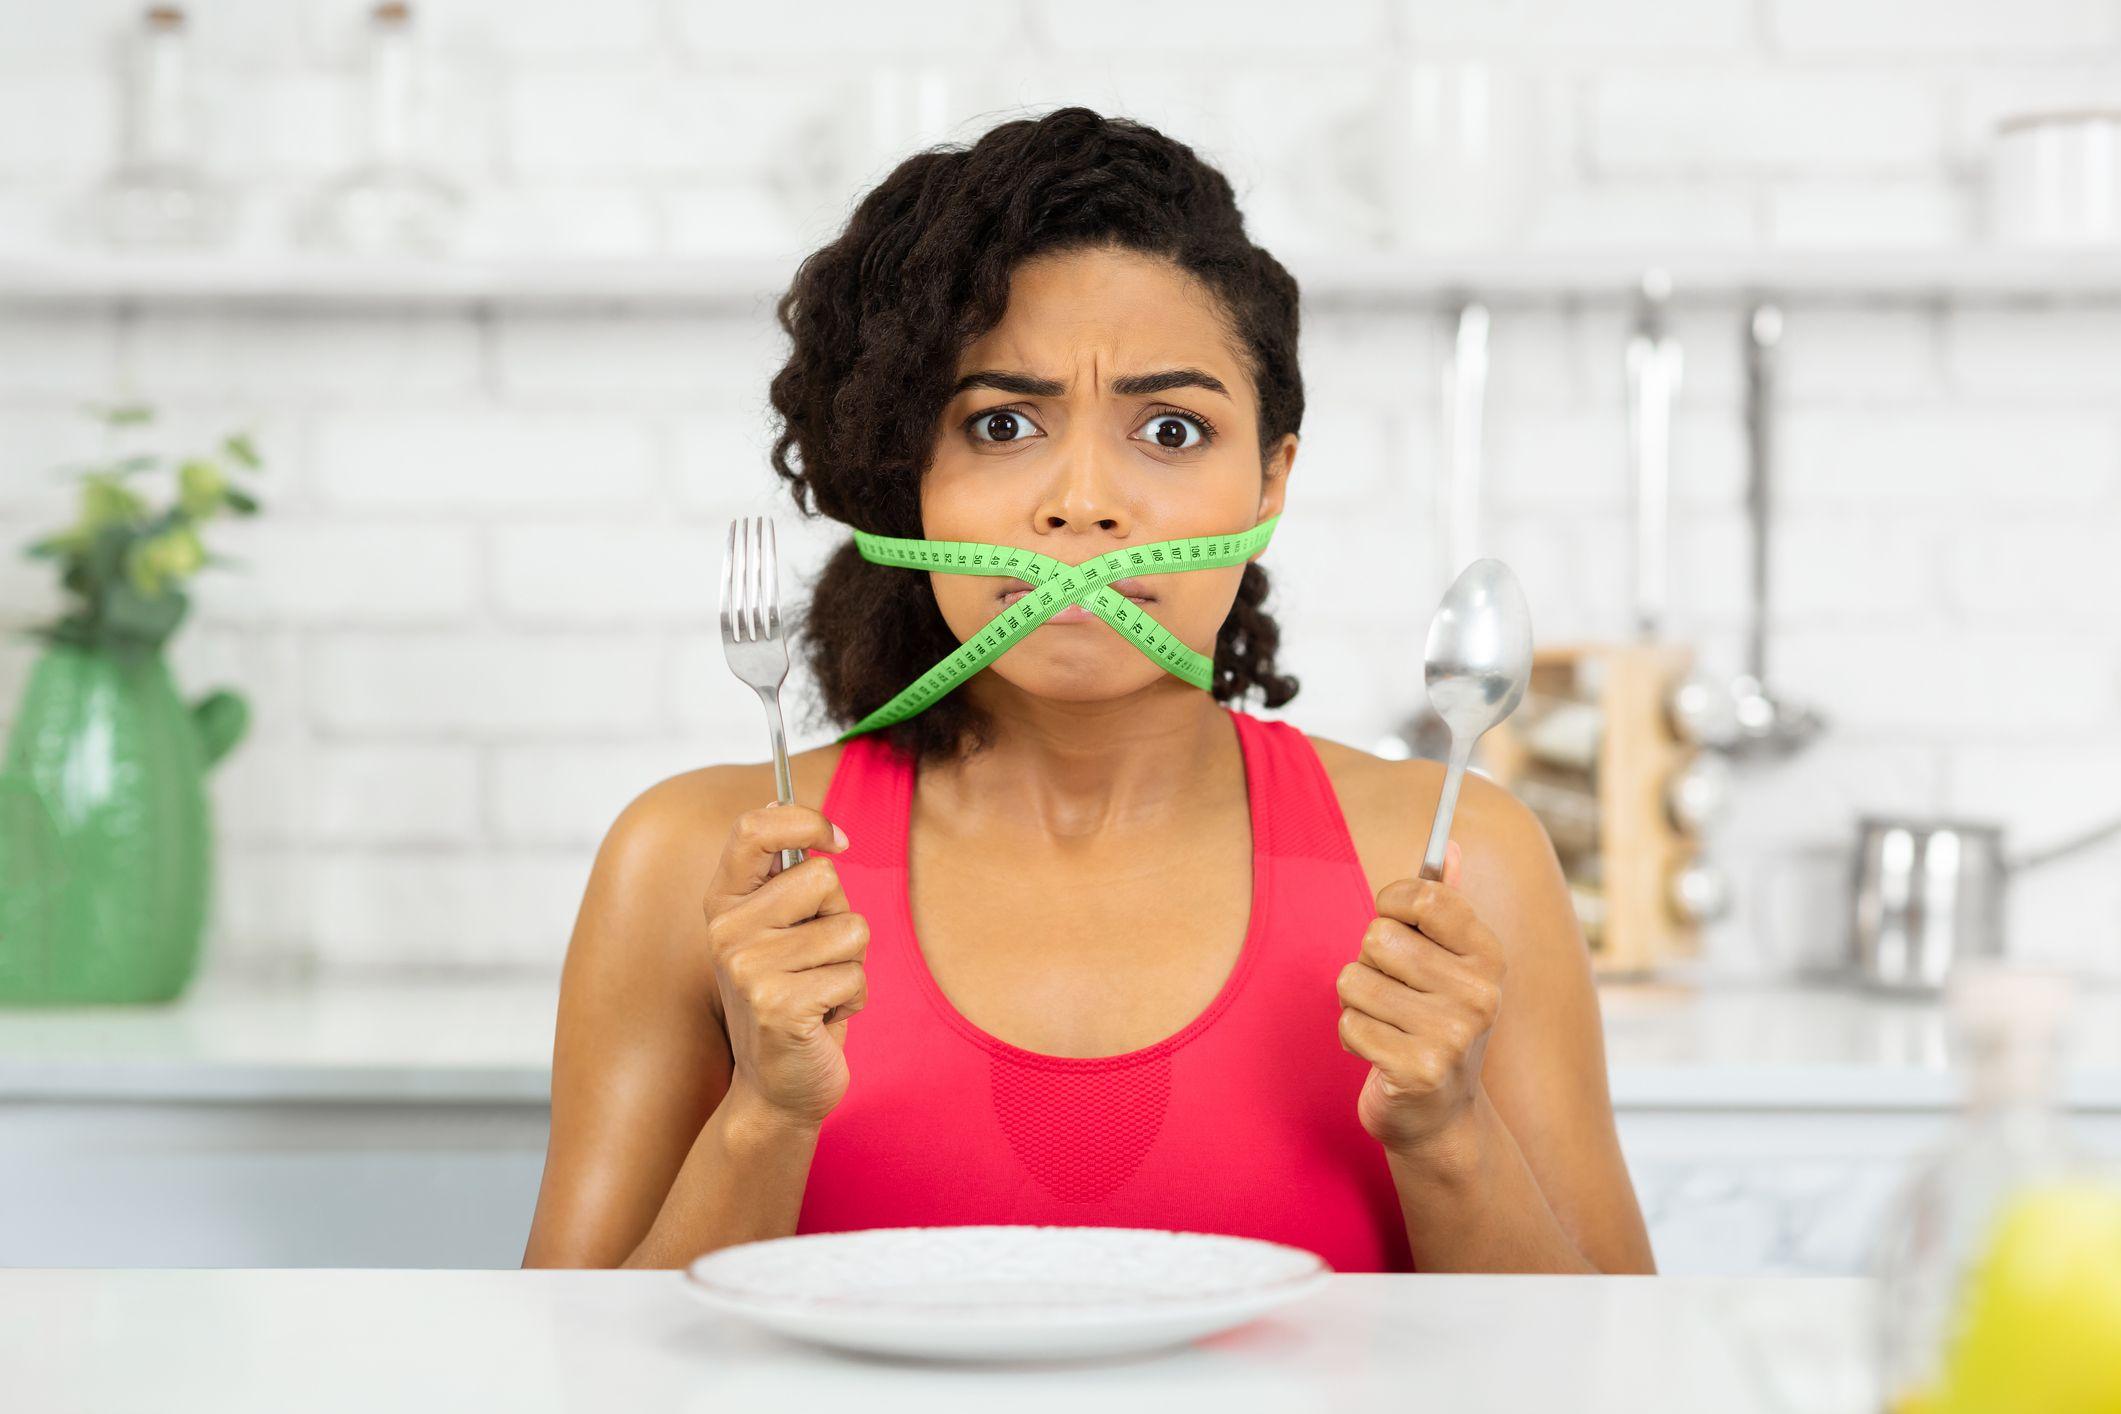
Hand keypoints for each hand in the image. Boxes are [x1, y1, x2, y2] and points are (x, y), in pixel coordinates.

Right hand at [700, 802, 867, 1130]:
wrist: (776, 1087)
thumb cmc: (790, 998)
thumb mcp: (776, 931)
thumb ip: (783, 878)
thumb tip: (788, 810)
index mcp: (725, 903)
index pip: (754, 828)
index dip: (805, 820)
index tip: (838, 841)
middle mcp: (727, 931)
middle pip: (824, 877)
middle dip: (840, 917)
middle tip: (815, 960)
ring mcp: (748, 969)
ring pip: (851, 929)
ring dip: (851, 966)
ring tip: (819, 992)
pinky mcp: (777, 1006)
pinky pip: (855, 976)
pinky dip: (853, 1000)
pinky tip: (821, 1020)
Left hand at [1335, 840, 1505, 1160]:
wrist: (1441, 1116)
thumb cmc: (1434, 1023)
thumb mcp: (1451, 963)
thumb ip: (1448, 904)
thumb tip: (1450, 842)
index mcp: (1489, 956)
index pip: (1425, 895)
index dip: (1392, 902)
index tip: (1392, 920)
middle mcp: (1481, 993)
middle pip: (1377, 937)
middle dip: (1369, 964)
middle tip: (1394, 993)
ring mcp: (1453, 1034)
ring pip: (1353, 980)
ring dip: (1356, 1003)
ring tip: (1386, 1024)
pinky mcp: (1419, 1070)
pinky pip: (1349, 1024)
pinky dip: (1353, 1037)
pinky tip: (1381, 1054)